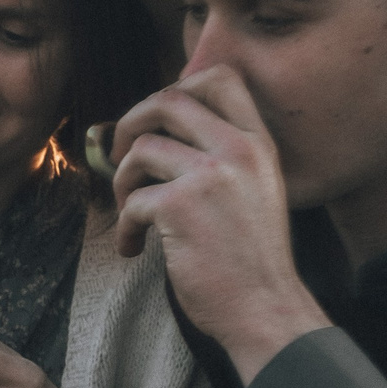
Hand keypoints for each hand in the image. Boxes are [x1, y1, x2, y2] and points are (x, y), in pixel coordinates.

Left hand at [106, 65, 329, 382]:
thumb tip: (159, 133)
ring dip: (121, 184)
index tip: (157, 122)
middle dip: (130, 123)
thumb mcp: (253, 191)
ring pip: (140, 150)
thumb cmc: (250, 260)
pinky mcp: (180, 206)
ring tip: (131, 216)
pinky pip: (131, 201)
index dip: (176, 86)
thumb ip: (222, 157)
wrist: (265, 309)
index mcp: (257, 143)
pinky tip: (135, 250)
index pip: (220, 78)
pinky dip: (124, 229)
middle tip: (121, 157)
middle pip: (168, 99)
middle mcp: (238, 150)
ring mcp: (210, 175)